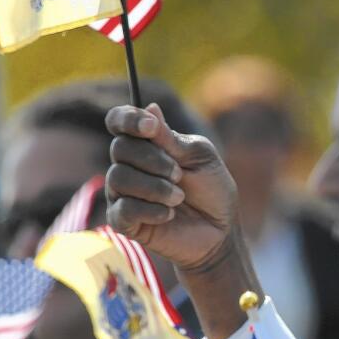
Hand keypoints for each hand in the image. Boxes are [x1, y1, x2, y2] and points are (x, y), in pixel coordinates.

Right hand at [105, 103, 237, 272]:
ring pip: (118, 178)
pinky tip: (170, 214)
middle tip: (179, 174)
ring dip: (155, 187)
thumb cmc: (211, 190)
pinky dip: (152, 210)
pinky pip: (124, 208)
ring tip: (179, 197)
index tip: (151, 128)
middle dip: (154, 160)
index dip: (128, 120)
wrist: (219, 230)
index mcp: (146, 144)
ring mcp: (122, 193)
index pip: (118, 121)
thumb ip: (170, 138)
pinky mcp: (123, 220)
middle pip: (119, 148)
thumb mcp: (198, 157)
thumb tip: (149, 108)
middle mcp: (128, 165)